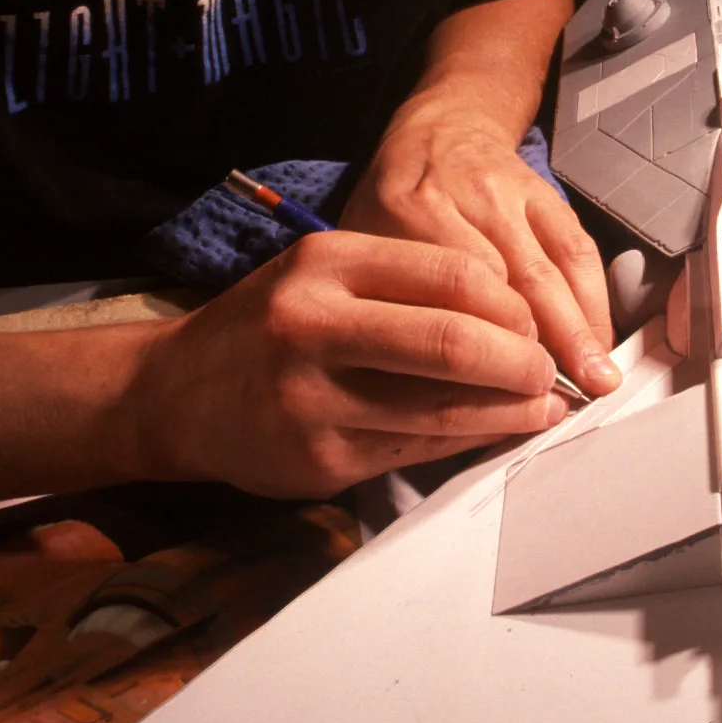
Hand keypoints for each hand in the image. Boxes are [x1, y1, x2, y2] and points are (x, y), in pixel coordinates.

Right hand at [126, 231, 565, 498]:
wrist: (171, 393)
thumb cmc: (269, 326)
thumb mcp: (321, 276)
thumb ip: (405, 285)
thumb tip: (516, 314)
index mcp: (326, 263)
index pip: (454, 274)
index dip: (512, 304)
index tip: (536, 321)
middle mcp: (314, 325)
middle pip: (453, 342)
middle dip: (523, 362)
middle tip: (550, 371)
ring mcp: (312, 398)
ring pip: (442, 407)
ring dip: (509, 411)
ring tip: (543, 407)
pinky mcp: (317, 459)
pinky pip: (417, 449)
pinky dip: (469, 441)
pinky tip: (494, 432)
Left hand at [340, 114, 621, 397]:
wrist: (439, 133)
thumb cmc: (396, 204)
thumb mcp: (367, 247)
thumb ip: (390, 307)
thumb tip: (420, 391)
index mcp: (403, 216)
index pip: (447, 295)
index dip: (478, 351)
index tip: (497, 401)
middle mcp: (459, 200)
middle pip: (506, 283)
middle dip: (538, 347)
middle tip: (557, 398)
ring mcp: (508, 193)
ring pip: (549, 269)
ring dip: (576, 330)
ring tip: (592, 380)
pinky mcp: (546, 193)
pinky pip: (577, 250)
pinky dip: (593, 299)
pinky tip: (598, 340)